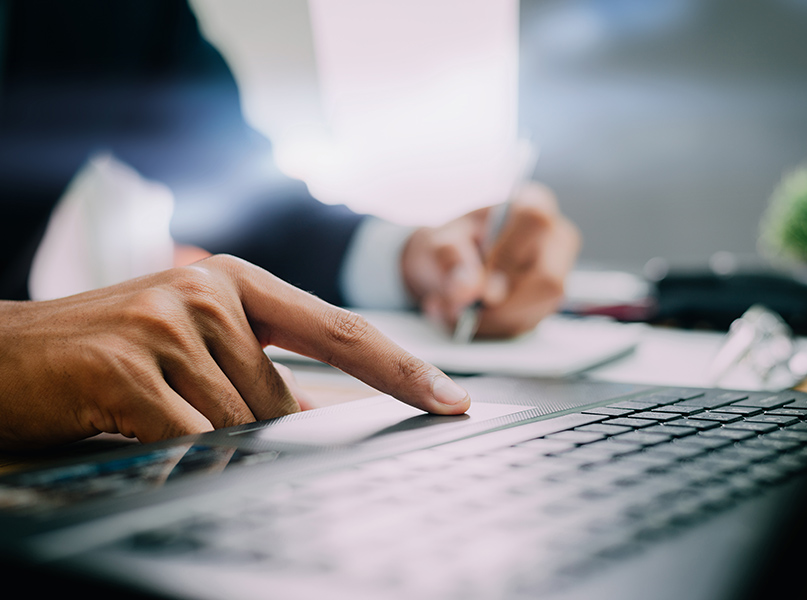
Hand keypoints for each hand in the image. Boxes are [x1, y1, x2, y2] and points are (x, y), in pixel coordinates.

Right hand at [0, 255, 469, 449]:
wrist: (3, 356)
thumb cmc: (112, 354)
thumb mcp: (197, 348)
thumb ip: (262, 372)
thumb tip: (330, 412)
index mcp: (240, 283)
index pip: (342, 330)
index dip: (403, 368)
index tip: (453, 400)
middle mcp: (211, 291)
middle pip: (282, 402)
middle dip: (249, 430)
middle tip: (179, 410)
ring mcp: (168, 322)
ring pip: (239, 426)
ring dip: (202, 439)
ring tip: (146, 410)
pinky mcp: (128, 366)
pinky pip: (191, 439)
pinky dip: (174, 451)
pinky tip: (132, 425)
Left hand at [401, 182, 580, 337]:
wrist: (448, 270)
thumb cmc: (448, 246)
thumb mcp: (437, 244)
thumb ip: (450, 261)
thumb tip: (469, 290)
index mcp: (533, 204)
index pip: (535, 222)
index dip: (507, 255)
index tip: (479, 281)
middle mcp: (556, 240)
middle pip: (547, 280)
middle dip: (499, 305)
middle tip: (458, 309)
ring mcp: (557, 275)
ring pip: (537, 310)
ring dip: (489, 321)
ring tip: (452, 311)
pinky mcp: (546, 304)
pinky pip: (525, 325)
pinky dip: (490, 329)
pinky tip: (467, 318)